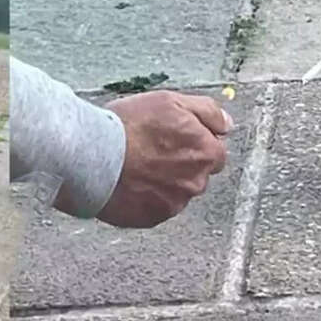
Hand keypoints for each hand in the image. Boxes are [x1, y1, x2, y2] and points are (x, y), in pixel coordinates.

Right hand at [96, 90, 230, 227]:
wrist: (92, 155)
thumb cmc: (129, 126)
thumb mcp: (171, 101)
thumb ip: (208, 112)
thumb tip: (228, 124)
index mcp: (206, 153)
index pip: (215, 150)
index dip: (194, 140)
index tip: (172, 135)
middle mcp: (196, 182)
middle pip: (196, 172)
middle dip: (181, 162)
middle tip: (152, 148)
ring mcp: (174, 203)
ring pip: (176, 190)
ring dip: (163, 180)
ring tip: (136, 164)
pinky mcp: (151, 218)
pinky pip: (155, 206)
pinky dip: (146, 196)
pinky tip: (129, 180)